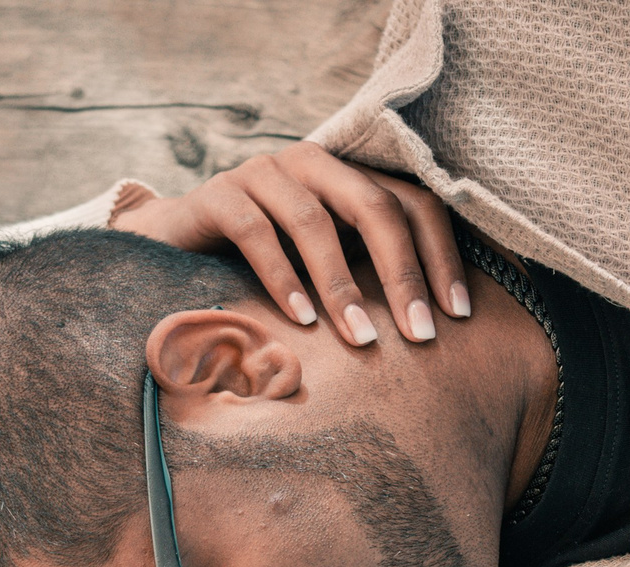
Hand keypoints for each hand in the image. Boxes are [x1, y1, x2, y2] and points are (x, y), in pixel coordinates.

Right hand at [113, 142, 469, 348]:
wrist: (171, 248)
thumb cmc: (262, 268)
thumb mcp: (325, 267)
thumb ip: (368, 278)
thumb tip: (436, 332)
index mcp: (349, 176)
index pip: (413, 204)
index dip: (440, 257)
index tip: (458, 316)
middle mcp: (311, 163)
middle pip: (374, 206)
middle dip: (403, 275)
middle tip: (421, 334)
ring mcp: (262, 172)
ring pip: (314, 221)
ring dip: (341, 286)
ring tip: (360, 340)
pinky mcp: (217, 193)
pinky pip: (255, 232)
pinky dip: (282, 277)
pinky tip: (300, 320)